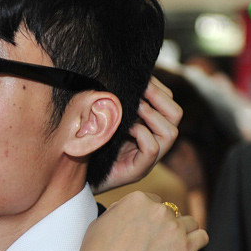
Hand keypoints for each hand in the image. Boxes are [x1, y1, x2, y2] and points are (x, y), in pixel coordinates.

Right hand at [75, 191, 206, 250]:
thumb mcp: (98, 223)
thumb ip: (117, 210)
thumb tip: (125, 209)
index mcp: (137, 199)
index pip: (152, 201)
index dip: (148, 217)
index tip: (144, 231)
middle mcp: (158, 209)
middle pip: (171, 212)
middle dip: (164, 225)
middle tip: (154, 243)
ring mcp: (174, 228)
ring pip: (189, 223)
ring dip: (182, 232)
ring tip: (170, 247)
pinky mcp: (186, 248)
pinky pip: (202, 237)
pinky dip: (196, 242)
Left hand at [92, 77, 181, 193]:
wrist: (74, 176)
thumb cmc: (87, 141)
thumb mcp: (103, 116)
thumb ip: (116, 100)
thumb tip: (121, 74)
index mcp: (149, 127)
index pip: (169, 103)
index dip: (158, 88)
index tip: (141, 78)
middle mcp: (154, 143)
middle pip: (176, 115)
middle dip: (159, 97)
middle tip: (140, 88)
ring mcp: (148, 159)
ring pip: (171, 132)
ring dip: (151, 114)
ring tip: (133, 107)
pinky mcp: (137, 170)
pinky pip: (152, 149)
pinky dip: (140, 133)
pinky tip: (124, 127)